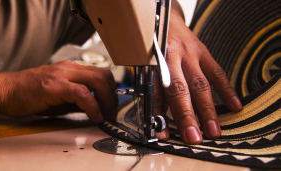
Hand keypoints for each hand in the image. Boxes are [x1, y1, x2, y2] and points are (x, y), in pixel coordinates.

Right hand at [0, 61, 117, 122]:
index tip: (112, 105)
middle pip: (103, 75)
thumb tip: (95, 107)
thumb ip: (77, 99)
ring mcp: (62, 75)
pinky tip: (94, 116)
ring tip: (106, 115)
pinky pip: (82, 93)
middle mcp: (69, 68)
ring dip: (107, 100)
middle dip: (113, 96)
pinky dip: (93, 106)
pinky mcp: (54, 85)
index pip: (101, 74)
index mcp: (71, 69)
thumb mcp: (59, 96)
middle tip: (112, 111)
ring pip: (97, 80)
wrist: (5, 91)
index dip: (111, 90)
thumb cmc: (28, 93)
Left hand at [154, 8, 241, 143]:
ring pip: (200, 84)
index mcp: (153, 62)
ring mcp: (190, 54)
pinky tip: (234, 106)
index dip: (159, 115)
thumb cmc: (152, 48)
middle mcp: (171, 57)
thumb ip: (154, 90)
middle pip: (180, 90)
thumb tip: (158, 122)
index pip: (156, 93)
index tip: (162, 135)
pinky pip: (217, 73)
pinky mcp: (204, 52)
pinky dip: (227, 90)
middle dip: (187, 116)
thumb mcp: (146, 66)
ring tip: (213, 131)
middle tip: (193, 138)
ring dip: (207, 110)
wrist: (165, 20)